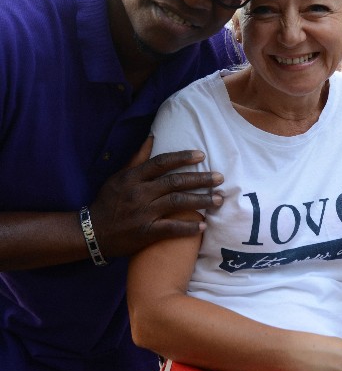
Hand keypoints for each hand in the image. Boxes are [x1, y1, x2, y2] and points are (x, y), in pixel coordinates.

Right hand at [89, 139, 223, 257]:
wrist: (92, 233)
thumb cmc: (108, 202)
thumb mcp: (118, 177)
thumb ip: (137, 158)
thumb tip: (153, 137)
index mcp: (133, 177)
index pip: (161, 163)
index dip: (182, 157)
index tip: (202, 155)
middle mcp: (139, 193)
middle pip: (175, 182)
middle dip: (200, 179)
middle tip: (220, 178)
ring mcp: (143, 213)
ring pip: (177, 203)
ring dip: (201, 201)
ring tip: (219, 199)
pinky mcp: (145, 233)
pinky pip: (171, 229)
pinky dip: (188, 228)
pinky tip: (203, 225)